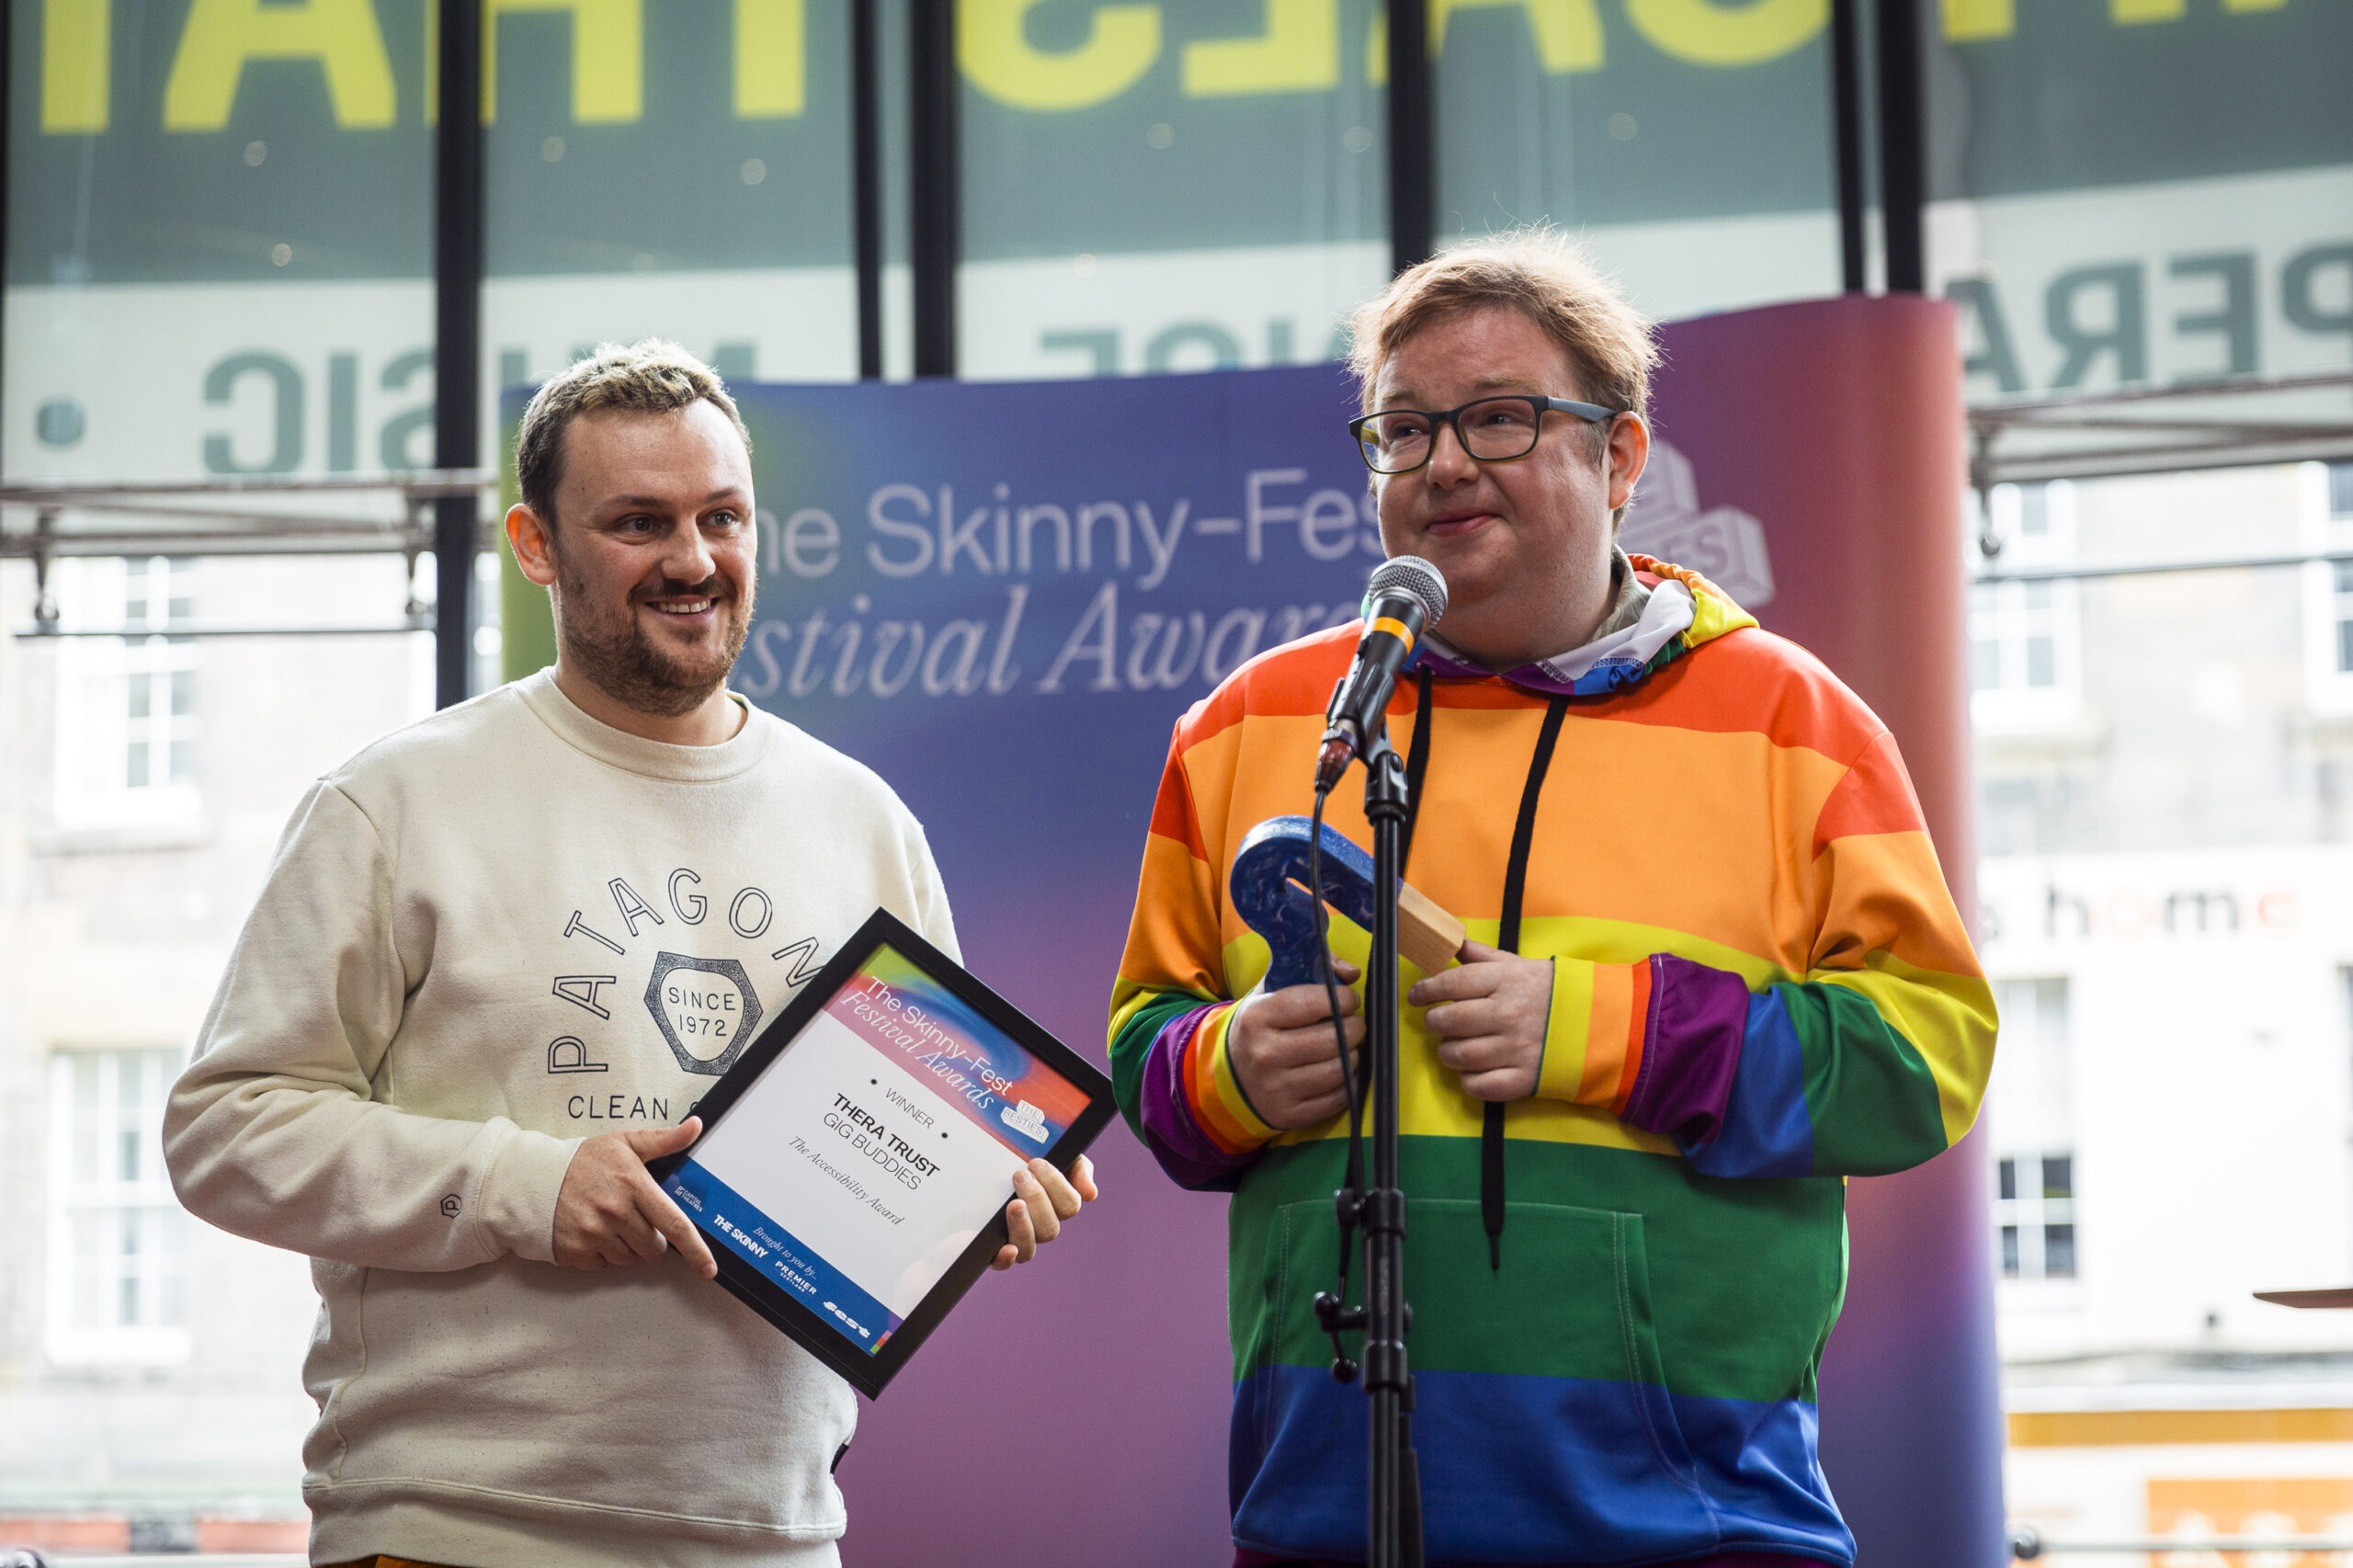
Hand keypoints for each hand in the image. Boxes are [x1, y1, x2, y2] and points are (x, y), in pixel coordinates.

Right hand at [552, 1118, 717, 1278]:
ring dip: (627, 1247)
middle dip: (651, 1239)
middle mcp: (615, 1212)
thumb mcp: (625, 1143)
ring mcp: (594, 1234)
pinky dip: (602, 1253)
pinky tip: (591, 1231)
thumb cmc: (582, 1161)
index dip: (696, 1250)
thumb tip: (696, 1126)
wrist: (531, 1179)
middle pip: (653, 1248)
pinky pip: (604, 1265)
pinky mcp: (575, 1252)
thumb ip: (664, 1139)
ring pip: (630, 1259)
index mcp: (634, 1185)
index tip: (708, 1269)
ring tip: (609, 1221)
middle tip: (634, 1218)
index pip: (674, 1224)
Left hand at [991, 1155, 1097, 1269]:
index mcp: (1056, 1206)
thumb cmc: (1021, 1156)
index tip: (1036, 1162)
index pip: (1069, 1206)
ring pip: (1028, 1249)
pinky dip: (1005, 1258)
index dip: (1056, 1184)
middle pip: (1050, 1228)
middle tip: (1019, 1175)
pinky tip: (1007, 1248)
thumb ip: (1077, 1167)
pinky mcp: (991, 1246)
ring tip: (1013, 1203)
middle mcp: (1039, 1227)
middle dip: (1037, 1199)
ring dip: (1024, 1226)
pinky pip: (1001, 1263)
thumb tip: (1090, 1194)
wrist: (980, 1163)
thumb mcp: (1053, 1151)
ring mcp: (1016, 1239)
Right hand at [1228, 960, 1365, 1130]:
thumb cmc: (1262, 1027)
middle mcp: (1264, 1054)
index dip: (1343, 998)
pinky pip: (1339, 1098)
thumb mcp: (1273, 990)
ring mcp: (1276, 1088)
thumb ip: (1313, 968)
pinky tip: (1338, 1070)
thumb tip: (1352, 973)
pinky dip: (1347, 1082)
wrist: (1231, 1077)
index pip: (1316, 1002)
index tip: (1348, 999)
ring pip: (1341, 1069)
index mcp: (1257, 1017)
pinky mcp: (1289, 1115)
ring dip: (1353, 1055)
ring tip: (1345, 1047)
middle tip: (1352, 1023)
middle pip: (1335, 1039)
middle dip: (1355, 1027)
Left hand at [1407, 941, 1550, 1101]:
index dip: (1425, 990)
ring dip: (1448, 1051)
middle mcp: (1507, 1014)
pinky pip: (1479, 1086)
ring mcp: (1515, 1048)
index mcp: (1504, 981)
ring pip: (1459, 1055)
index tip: (1416, 996)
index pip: (1450, 984)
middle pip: (1449, 1021)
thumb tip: (1450, 941)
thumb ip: (1480, 955)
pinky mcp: (1523, 1078)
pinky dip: (1468, 1080)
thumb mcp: (1517, 965)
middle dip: (1434, 1022)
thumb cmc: (1548, 991)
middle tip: (1437, 1021)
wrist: (1596, 1022)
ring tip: (1454, 1045)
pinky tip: (1473, 1069)